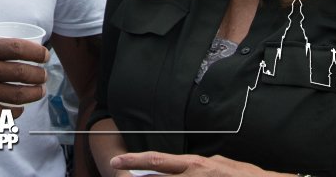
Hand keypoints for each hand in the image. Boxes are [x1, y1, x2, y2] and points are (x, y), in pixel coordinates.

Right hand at [0, 36, 48, 108]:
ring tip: (38, 91)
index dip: (37, 52)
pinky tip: (19, 107)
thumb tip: (11, 50)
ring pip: (18, 95)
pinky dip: (16, 111)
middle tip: (43, 74)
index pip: (18, 48)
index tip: (44, 55)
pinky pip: (4, 113)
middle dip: (40, 74)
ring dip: (34, 94)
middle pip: (23, 73)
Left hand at [109, 152, 277, 175]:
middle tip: (115, 170)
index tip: (118, 162)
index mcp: (197, 165)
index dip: (137, 161)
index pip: (160, 161)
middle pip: (159, 173)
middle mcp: (196, 172)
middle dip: (136, 172)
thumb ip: (199, 169)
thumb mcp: (220, 166)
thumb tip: (184, 168)